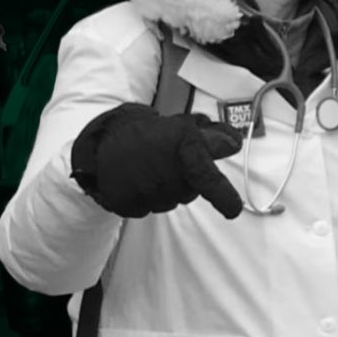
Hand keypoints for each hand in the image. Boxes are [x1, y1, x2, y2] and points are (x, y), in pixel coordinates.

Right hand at [72, 104, 244, 219]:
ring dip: (166, 188)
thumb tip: (234, 143)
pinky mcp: (127, 204)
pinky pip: (149, 208)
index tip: (233, 210)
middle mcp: (164, 172)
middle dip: (186, 179)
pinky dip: (147, 197)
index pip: (208, 178)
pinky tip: (138, 180)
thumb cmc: (149, 133)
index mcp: (182, 148)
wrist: (102, 141)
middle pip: (191, 191)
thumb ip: (213, 136)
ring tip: (150, 168)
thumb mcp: (184, 126)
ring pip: (172, 200)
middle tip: (168, 161)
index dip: (223, 196)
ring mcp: (144, 190)